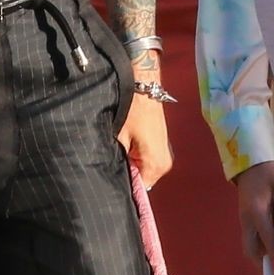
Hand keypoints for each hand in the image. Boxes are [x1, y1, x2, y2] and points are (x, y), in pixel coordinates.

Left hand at [117, 66, 171, 188]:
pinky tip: (124, 146)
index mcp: (156, 164)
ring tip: (116, 153)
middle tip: (110, 163)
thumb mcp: (119, 137)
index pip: (140, 189)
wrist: (144, 85)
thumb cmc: (131, 109)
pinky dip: (135, 156)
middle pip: (142, 180)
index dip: (125, 186)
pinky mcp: (161, 145)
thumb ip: (118, 162)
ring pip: (144, 170)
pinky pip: (146, 160)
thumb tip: (112, 176)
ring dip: (130, 164)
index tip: (109, 179)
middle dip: (127, 175)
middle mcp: (164, 163)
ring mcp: (164, 154)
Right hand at [234, 159, 273, 262]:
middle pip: (250, 249)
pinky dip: (263, 245)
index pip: (266, 238)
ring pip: (250, 246)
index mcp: (256, 211)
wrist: (249, 163)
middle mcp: (248, 220)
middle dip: (264, 261)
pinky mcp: (247, 219)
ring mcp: (245, 220)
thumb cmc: (266, 171)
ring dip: (264, 254)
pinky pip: (253, 239)